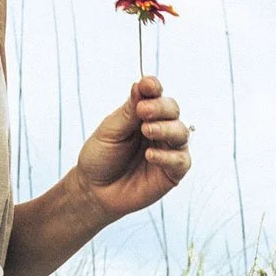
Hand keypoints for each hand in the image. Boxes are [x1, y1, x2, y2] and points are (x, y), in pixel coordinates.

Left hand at [71, 76, 192, 223]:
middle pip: (173, 110)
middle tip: (143, 111)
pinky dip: (167, 156)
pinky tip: (150, 155)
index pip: (156, 95)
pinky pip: (181, 160)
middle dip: (161, 107)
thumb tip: (140, 84)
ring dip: (166, 129)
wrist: (94, 191)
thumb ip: (128, 111)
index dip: (154, 88)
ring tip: (147, 131)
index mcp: (144, 115)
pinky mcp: (172, 172)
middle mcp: (160, 129)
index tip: (147, 85)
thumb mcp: (110, 131)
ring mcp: (168, 150)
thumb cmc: (101, 158)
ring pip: (181, 132)